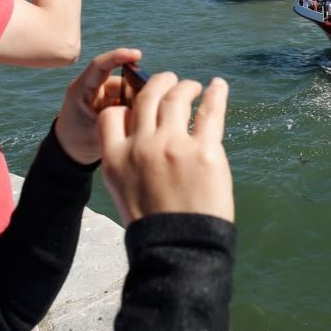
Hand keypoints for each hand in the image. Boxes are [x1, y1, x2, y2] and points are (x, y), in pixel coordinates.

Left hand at [54, 48, 141, 164]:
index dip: (118, 57)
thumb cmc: (77, 142)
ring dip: (136, 102)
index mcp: (82, 90)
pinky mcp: (111, 104)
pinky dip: (135, 107)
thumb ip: (117, 118)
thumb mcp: (96, 131)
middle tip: (146, 105)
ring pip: (127, 91)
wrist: (70, 153)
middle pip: (120, 80)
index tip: (137, 55)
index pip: (100, 66)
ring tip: (138, 119)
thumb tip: (142, 105)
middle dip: (135, 90)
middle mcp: (93, 88)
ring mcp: (103, 96)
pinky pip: (128, 100)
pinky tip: (138, 119)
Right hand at [97, 72, 233, 226]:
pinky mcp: (205, 152)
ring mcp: (173, 147)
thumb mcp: (124, 191)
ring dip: (185, 87)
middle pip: (147, 97)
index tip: (140, 104)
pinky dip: (216, 94)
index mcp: (115, 159)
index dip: (125, 104)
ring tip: (192, 86)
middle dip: (158, 82)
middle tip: (170, 80)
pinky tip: (218, 86)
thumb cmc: (154, 226)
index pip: (112, 114)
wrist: (179, 250)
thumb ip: (128, 160)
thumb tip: (142, 135)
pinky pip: (210, 112)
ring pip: (176, 98)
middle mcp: (141, 147)